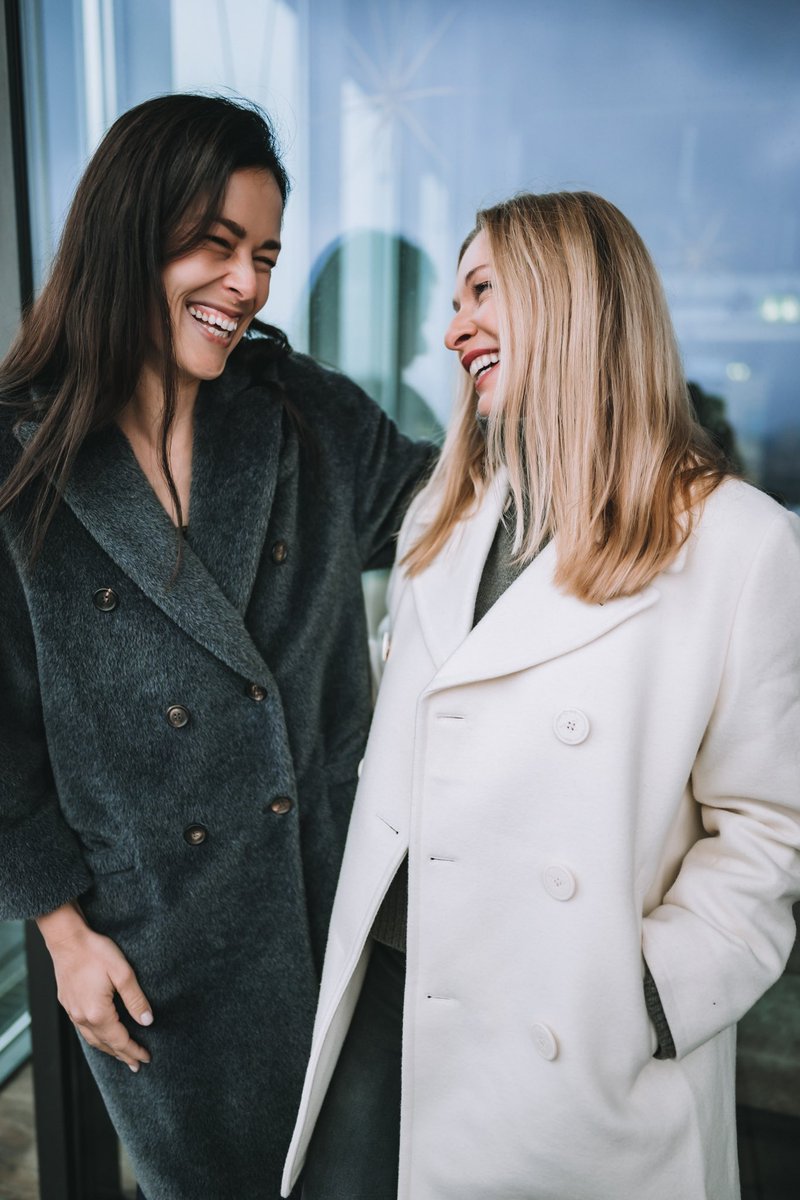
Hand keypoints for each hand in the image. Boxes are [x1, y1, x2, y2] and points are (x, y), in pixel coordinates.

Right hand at [36, 901, 152, 1070]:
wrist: (67, 939)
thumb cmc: (95, 952)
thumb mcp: (123, 973)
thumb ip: (136, 999)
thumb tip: (147, 1021)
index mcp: (98, 1013)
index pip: (120, 1040)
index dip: (134, 1050)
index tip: (146, 1058)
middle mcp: (82, 1017)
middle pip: (105, 1045)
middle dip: (122, 1055)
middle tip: (136, 1065)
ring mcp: (72, 1012)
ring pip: (92, 1040)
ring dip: (108, 1050)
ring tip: (120, 1055)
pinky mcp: (67, 1004)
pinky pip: (83, 1030)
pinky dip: (95, 1038)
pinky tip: (100, 1036)